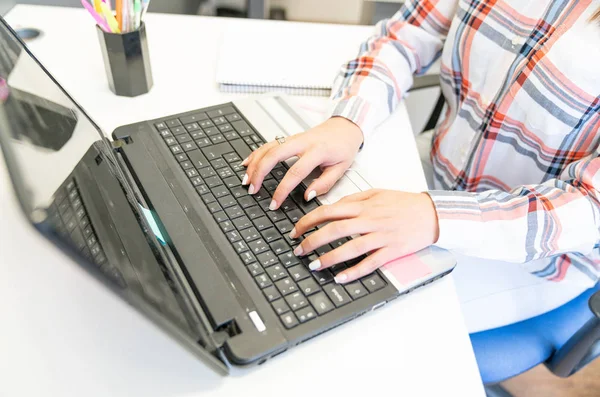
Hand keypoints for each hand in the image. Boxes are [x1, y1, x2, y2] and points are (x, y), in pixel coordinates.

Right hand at [242, 117, 362, 209]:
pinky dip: (256, 153)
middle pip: (274, 155)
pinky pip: (268, 144)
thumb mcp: (341, 168)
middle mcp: (302, 142)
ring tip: (246, 180)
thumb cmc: (344, 148)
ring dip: (254, 163)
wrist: (345, 126)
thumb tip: (307, 197)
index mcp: (317, 151)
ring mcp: (294, 138)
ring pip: (268, 148)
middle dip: (260, 173)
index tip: (274, 203)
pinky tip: (247, 163)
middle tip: (252, 189)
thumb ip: (324, 184)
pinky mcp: (289, 137)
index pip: (295, 172)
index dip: (282, 190)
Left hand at [290, 189, 439, 283]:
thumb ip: (354, 198)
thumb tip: (332, 206)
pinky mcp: (391, 251)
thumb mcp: (377, 193)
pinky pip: (370, 263)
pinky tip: (340, 277)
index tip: (296, 230)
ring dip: (329, 258)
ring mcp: (381, 236)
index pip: (329, 211)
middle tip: (298, 250)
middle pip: (334, 230)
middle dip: (312, 240)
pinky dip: (354, 272)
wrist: (432, 213)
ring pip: (349, 248)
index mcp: (364, 205)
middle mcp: (370, 220)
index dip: (308, 221)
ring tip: (313, 265)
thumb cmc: (404, 203)